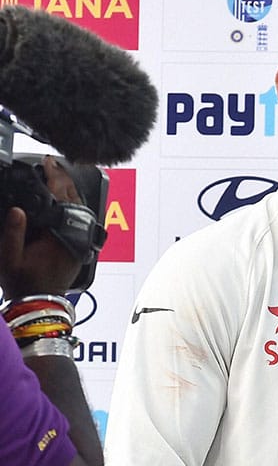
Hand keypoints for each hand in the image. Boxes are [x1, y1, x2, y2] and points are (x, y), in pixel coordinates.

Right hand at [0, 156, 83, 297]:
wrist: (39, 303)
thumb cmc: (24, 284)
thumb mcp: (10, 259)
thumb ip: (13, 234)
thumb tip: (17, 210)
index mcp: (59, 235)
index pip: (62, 197)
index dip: (55, 177)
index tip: (48, 162)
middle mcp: (74, 236)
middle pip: (75, 199)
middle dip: (64, 179)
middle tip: (52, 164)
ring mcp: (79, 241)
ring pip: (81, 208)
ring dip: (70, 191)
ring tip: (57, 176)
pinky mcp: (79, 246)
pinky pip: (80, 219)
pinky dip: (72, 205)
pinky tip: (63, 200)